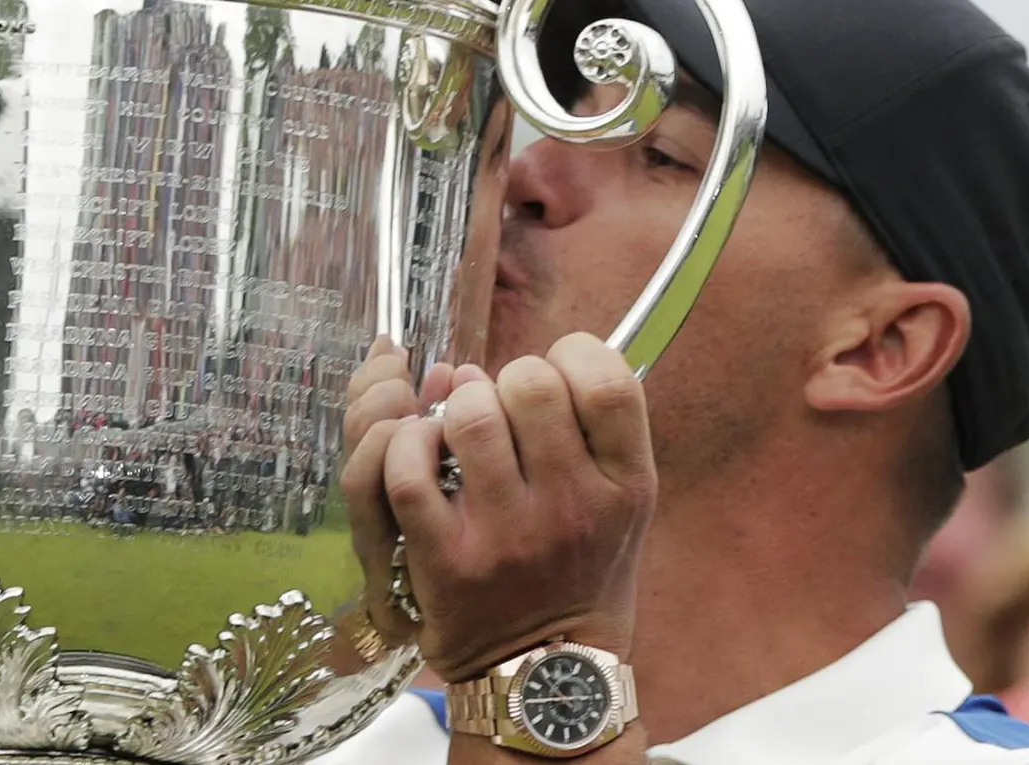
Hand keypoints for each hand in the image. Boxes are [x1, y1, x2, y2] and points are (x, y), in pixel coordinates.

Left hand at [341, 333, 655, 684]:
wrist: (545, 674)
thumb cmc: (577, 570)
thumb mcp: (620, 503)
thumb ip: (583, 428)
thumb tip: (477, 366)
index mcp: (625, 487)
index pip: (607, 383)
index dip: (573, 354)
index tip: (556, 371)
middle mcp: (572, 510)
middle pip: (530, 385)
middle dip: (505, 379)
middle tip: (501, 408)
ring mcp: (507, 537)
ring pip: (467, 418)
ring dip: (453, 407)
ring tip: (458, 431)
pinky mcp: (446, 561)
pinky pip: (407, 473)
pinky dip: (402, 446)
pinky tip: (417, 452)